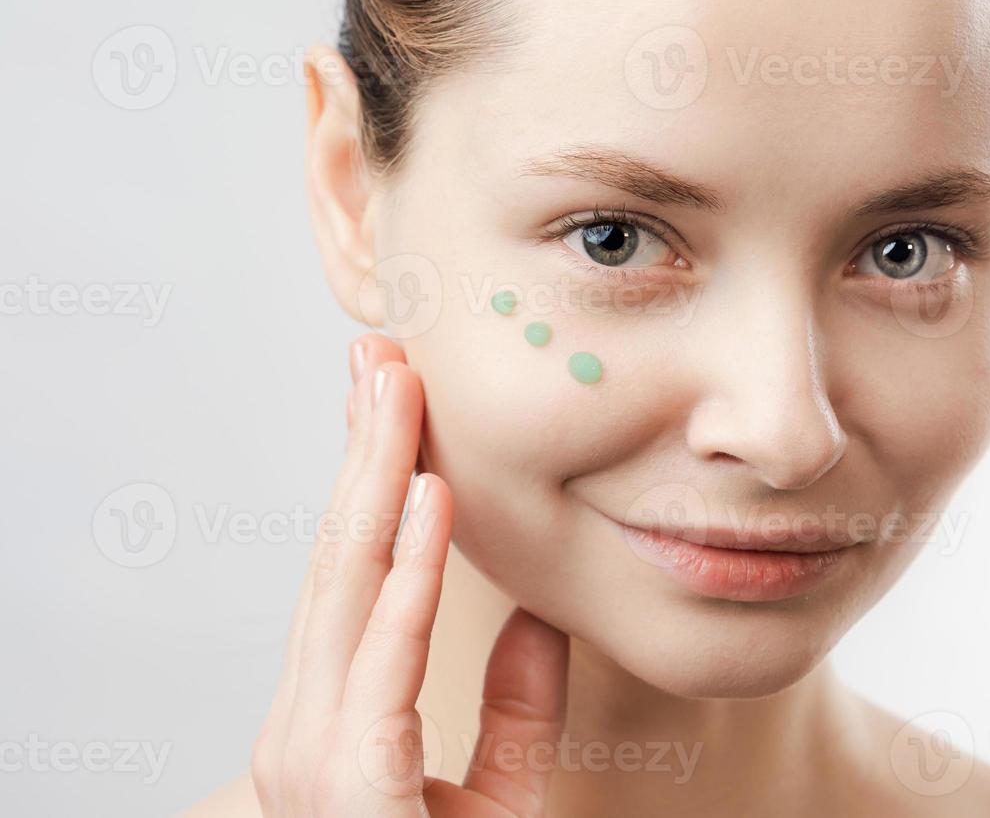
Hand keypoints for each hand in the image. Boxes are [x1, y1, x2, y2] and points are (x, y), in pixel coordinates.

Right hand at [250, 333, 569, 815]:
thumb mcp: (500, 797)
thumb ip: (517, 711)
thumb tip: (541, 618)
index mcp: (335, 719)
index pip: (355, 573)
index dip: (374, 479)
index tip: (394, 399)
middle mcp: (309, 726)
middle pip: (340, 559)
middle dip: (362, 450)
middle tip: (381, 355)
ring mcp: (316, 753)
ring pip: (348, 586)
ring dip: (375, 478)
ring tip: (397, 390)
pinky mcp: (349, 785)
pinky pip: (381, 658)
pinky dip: (402, 575)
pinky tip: (426, 500)